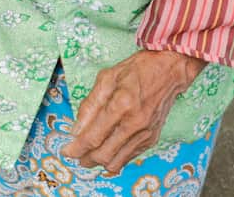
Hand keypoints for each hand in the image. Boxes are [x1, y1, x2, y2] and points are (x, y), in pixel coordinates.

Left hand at [61, 50, 204, 174]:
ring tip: (88, 155)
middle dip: (85, 158)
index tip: (66, 151)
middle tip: (75, 154)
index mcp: (121, 105)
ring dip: (99, 162)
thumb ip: (90, 105)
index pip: (94, 137)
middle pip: (104, 154)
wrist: (167, 72)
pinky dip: (115, 158)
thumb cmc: (135, 70)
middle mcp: (135, 123)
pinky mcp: (152, 138)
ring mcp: (145, 133)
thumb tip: (76, 130)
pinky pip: (129, 157)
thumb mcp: (106, 78)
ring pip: (117, 161)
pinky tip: (106, 150)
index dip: (77, 148)